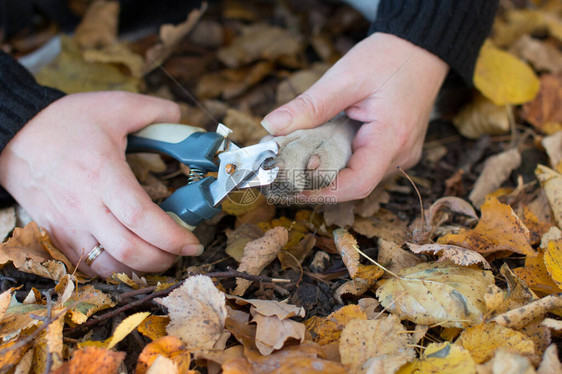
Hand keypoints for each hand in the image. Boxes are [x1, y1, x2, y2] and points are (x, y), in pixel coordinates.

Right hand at [0, 92, 202, 276]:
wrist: (15, 134)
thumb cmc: (65, 122)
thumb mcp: (114, 105)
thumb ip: (154, 110)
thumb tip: (181, 116)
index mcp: (102, 174)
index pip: (140, 217)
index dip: (171, 236)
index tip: (193, 242)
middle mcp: (84, 205)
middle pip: (129, 250)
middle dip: (163, 259)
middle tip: (182, 251)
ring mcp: (68, 223)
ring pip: (108, 265)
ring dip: (140, 269)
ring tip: (160, 255)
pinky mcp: (58, 232)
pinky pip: (88, 264)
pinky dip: (114, 269)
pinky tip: (130, 257)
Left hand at [261, 33, 448, 200]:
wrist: (421, 47)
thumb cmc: (389, 57)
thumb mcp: (345, 77)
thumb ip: (309, 106)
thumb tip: (271, 126)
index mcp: (392, 138)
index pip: (358, 184)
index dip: (324, 192)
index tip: (293, 186)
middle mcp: (401, 153)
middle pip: (355, 182)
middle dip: (320, 178)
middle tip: (288, 167)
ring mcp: (402, 153)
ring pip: (359, 174)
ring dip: (330, 167)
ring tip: (302, 154)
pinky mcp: (396, 149)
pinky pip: (366, 163)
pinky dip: (342, 158)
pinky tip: (324, 144)